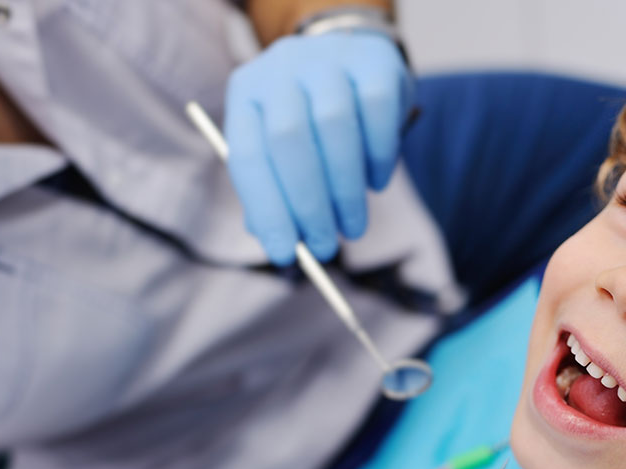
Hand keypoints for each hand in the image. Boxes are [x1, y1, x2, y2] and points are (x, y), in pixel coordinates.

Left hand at [224, 31, 412, 264]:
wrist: (353, 60)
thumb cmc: (312, 120)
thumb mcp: (283, 149)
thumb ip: (276, 189)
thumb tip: (280, 244)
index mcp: (246, 92)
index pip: (247, 156)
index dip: (266, 210)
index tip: (285, 254)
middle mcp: (281, 67)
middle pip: (289, 140)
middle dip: (308, 204)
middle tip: (325, 247)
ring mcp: (328, 58)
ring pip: (334, 126)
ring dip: (345, 190)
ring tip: (354, 226)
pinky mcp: (374, 60)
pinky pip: (377, 113)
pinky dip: (378, 159)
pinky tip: (377, 183)